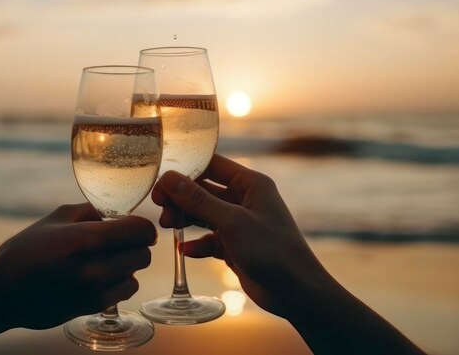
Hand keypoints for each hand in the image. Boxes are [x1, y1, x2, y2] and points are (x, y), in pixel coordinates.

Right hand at [0, 203, 156, 333]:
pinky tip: (102, 276)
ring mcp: (94, 292)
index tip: (135, 226)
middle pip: (143, 254)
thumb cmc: (26, 249)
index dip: (142, 226)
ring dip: (128, 266)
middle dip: (135, 245)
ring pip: (136, 275)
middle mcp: (93, 268)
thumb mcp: (58, 218)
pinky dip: (119, 283)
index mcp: (85, 239)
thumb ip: (93, 212)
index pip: (140, 231)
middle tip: (120, 241)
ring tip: (108, 259)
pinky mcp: (92, 308)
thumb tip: (119, 214)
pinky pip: (124, 292)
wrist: (0, 292)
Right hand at [153, 154, 328, 316]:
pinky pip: (209, 239)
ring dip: (185, 219)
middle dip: (181, 198)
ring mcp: (240, 223)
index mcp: (251, 183)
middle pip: (203, 190)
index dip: (186, 171)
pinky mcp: (236, 246)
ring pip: (204, 214)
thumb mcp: (232, 222)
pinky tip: (185, 250)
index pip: (212, 165)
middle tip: (161, 209)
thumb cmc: (272, 250)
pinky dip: (197, 243)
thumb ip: (198, 200)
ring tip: (167, 226)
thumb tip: (169, 178)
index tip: (162, 183)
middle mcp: (245, 199)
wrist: (297, 292)